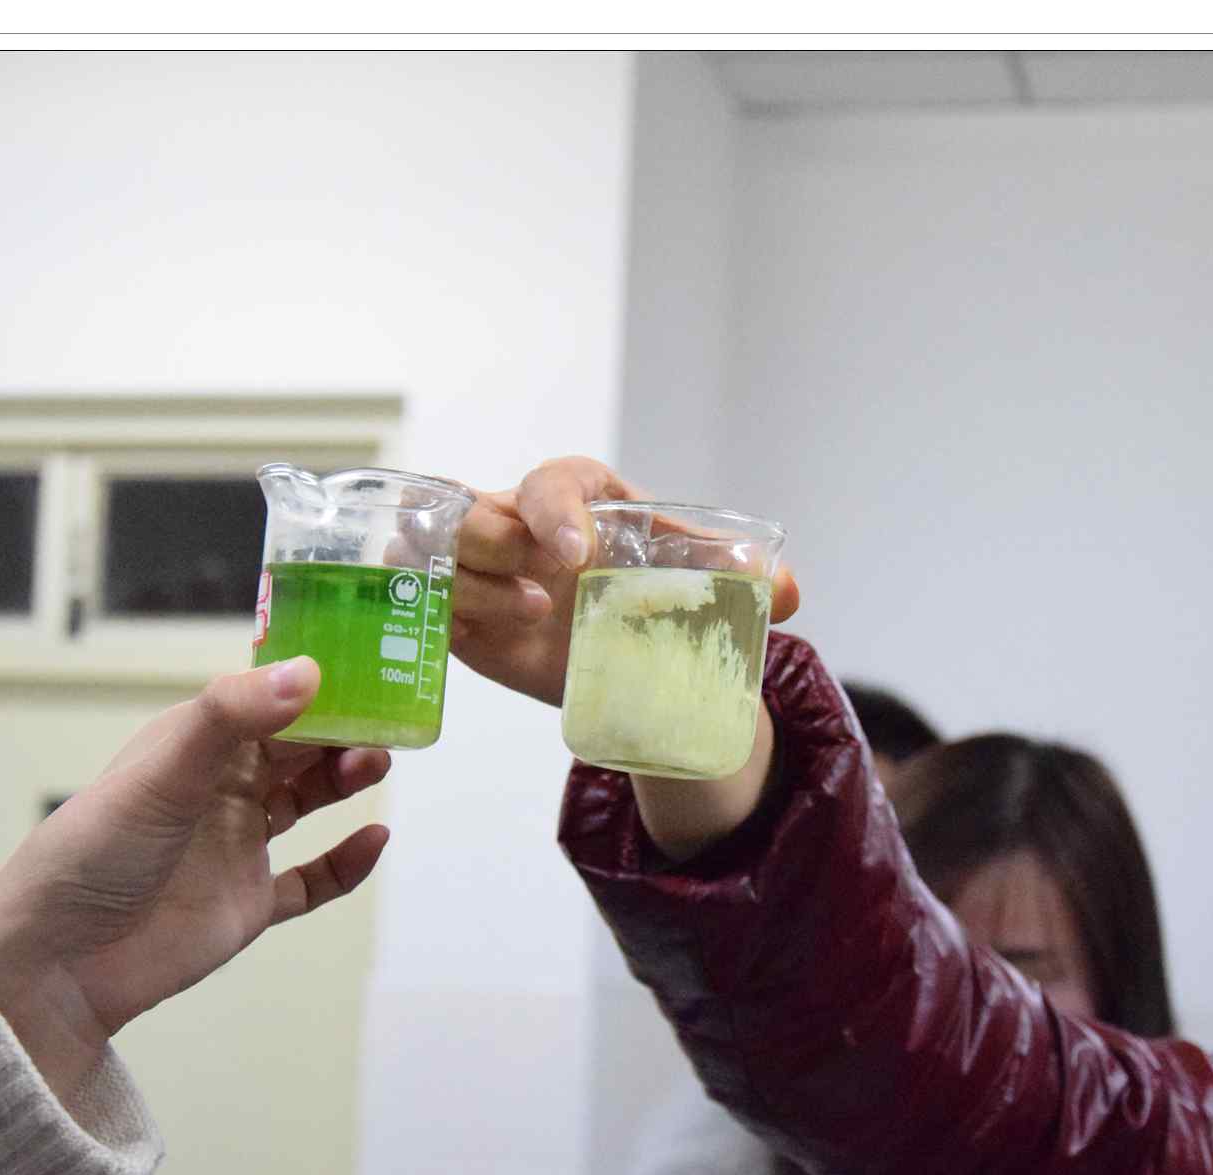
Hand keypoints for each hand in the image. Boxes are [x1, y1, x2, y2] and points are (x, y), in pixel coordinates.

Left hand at [0, 656, 389, 1101]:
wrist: (58, 967)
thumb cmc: (93, 856)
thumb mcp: (162, 773)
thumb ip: (232, 717)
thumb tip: (309, 672)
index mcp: (190, 746)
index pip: (264, 702)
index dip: (314, 687)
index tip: (367, 670)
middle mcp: (216, 790)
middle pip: (294, 750)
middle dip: (341, 731)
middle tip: (385, 722)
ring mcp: (234, 847)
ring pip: (307, 803)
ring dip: (344, 781)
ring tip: (377, 764)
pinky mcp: (248, 904)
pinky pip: (310, 880)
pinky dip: (345, 864)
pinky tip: (373, 841)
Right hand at [449, 456, 800, 705]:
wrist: (627, 653)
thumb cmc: (654, 590)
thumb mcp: (694, 579)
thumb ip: (736, 576)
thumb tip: (788, 590)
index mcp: (581, 498)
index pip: (554, 483)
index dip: (556, 513)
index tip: (580, 556)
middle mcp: (521, 521)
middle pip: (476, 509)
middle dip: (497, 545)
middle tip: (543, 597)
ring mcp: (482, 565)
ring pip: (437, 552)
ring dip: (473, 588)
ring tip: (529, 619)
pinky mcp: (460, 612)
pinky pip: (425, 602)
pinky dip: (439, 619)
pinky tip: (473, 642)